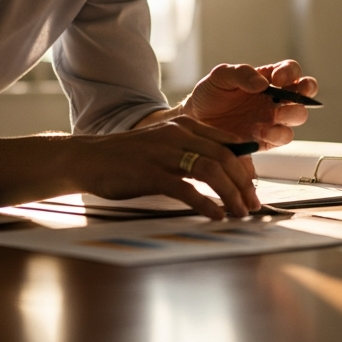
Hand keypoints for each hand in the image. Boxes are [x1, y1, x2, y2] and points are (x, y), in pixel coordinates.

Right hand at [70, 117, 260, 218]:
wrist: (88, 158)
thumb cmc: (128, 157)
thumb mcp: (164, 145)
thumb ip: (190, 152)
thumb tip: (223, 173)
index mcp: (184, 125)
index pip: (228, 143)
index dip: (246, 168)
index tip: (253, 189)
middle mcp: (177, 134)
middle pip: (224, 157)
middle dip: (244, 184)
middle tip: (253, 205)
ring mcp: (163, 152)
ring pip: (210, 170)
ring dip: (231, 194)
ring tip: (240, 213)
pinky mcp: (149, 173)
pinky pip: (185, 188)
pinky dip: (206, 203)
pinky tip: (216, 215)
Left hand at [182, 61, 315, 148]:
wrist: (196, 120)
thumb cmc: (211, 93)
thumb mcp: (221, 76)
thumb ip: (241, 73)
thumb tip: (262, 83)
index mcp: (269, 78)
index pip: (291, 71)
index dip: (291, 73)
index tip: (278, 79)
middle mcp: (276, 98)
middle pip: (304, 93)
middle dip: (305, 93)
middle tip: (292, 95)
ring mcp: (274, 118)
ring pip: (298, 116)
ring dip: (290, 114)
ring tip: (272, 115)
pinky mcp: (268, 138)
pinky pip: (283, 137)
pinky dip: (277, 134)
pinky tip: (260, 131)